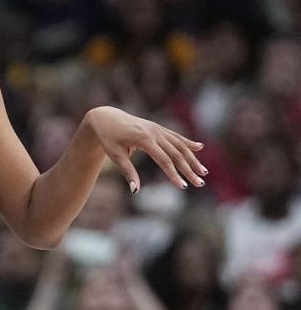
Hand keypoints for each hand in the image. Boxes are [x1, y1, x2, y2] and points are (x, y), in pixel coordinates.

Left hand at [85, 106, 205, 192]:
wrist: (105, 118)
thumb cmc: (108, 138)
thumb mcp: (115, 155)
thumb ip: (128, 172)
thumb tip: (135, 191)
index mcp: (143, 139)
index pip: (164, 160)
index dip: (174, 174)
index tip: (183, 187)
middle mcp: (154, 132)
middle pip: (176, 153)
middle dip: (189, 170)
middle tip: (200, 184)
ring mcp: (157, 129)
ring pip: (179, 145)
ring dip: (193, 158)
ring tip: (204, 172)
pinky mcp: (157, 127)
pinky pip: (175, 136)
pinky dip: (187, 142)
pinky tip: (200, 147)